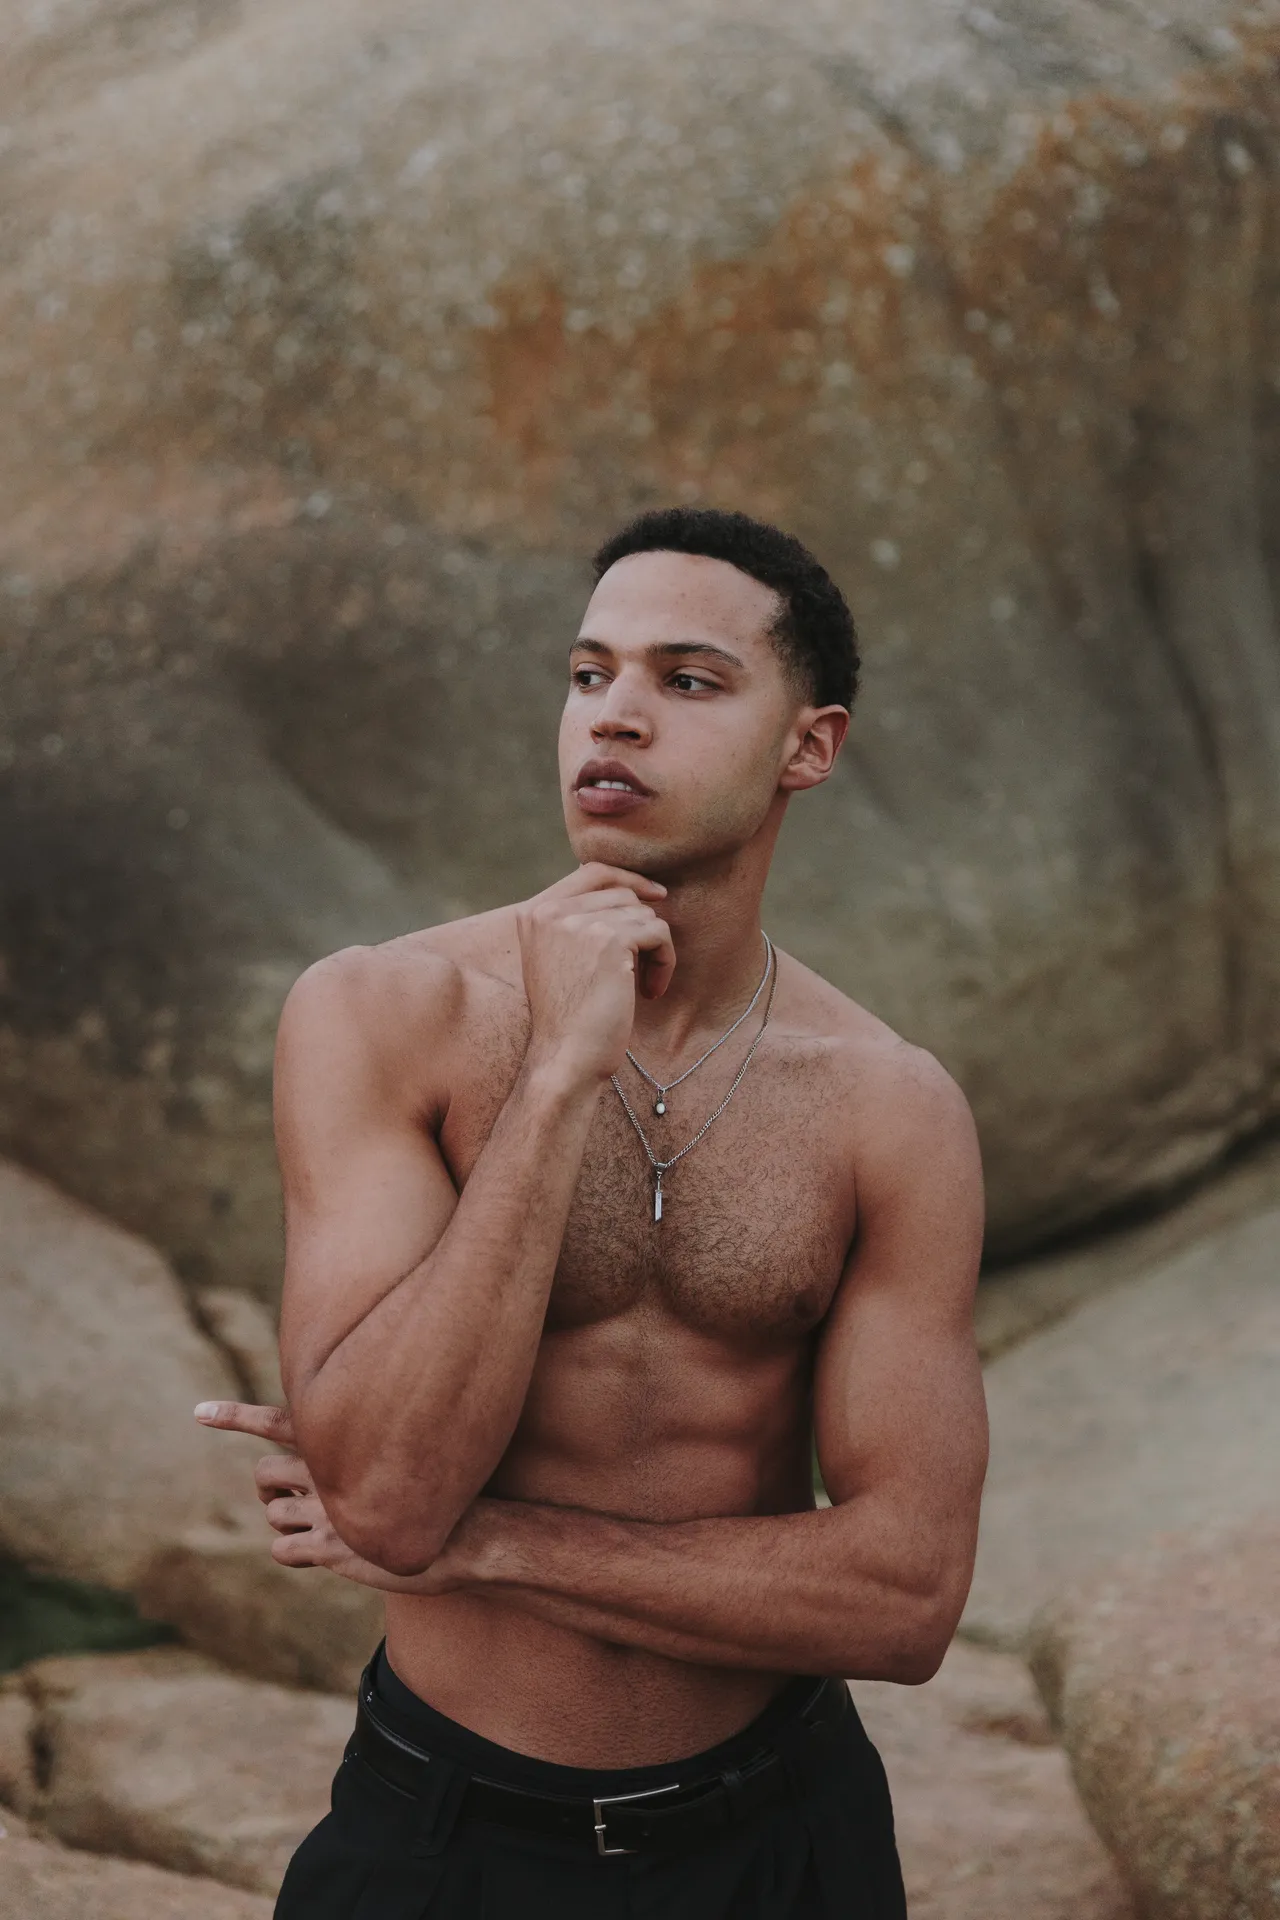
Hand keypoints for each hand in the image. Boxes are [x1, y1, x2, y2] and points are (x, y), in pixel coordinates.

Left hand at [194, 1400, 476, 1592]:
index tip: (198, 1411)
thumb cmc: (445, 1492)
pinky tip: (323, 1555)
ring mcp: (328, 1509)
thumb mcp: (404, 1455)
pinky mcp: (331, 1548)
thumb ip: (366, 1449)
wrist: (472, 1533)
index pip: (278, 1421)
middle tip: (289, 1502)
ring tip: (319, 1530)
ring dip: (286, 1523)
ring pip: (272, 1515)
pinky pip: (284, 1551)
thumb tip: (344, 1454)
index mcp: (344, 1441)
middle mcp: (329, 1470)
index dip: (236, 1416)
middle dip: (270, 1491)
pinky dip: (295, 1554)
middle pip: (263, 1475)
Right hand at [516, 863, 675, 1085]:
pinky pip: (658, 932)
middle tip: (641, 971)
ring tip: (643, 986)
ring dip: (655, 950)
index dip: (628, 878)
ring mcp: (580, 922)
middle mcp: (551, 911)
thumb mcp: (558, 961)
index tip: (656, 895)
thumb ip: (576, 924)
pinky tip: (650, 992)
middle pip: (623, 895)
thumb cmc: (568, 1019)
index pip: (591, 872)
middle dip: (642, 929)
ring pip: (644, 914)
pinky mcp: (610, 940)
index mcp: (534, 912)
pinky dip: (665, 962)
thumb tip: (631, 890)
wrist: (564, 1059)